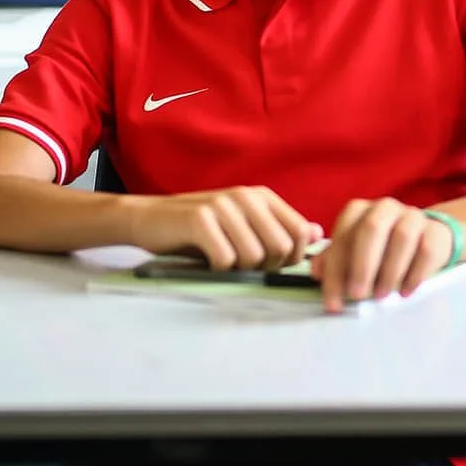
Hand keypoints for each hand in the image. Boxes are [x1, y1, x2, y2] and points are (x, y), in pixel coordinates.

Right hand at [128, 186, 321, 270]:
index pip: (299, 231)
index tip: (272, 266)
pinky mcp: (200, 219)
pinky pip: (225, 259)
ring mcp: (223, 205)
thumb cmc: (199, 228)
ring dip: (239, 269)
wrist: (149, 218)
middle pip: (281, 246)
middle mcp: (246, 196)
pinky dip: (217, 269)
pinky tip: (206, 261)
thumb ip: (278, 228)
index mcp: (262, 196)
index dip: (292, 257)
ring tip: (222, 261)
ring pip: (254, 255)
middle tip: (244, 266)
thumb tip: (316, 233)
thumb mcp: (243, 225)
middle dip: (267, 266)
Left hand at [310, 198, 454, 313]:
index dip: (335, 271)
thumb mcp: (355, 251)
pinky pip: (426, 250)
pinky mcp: (435, 231)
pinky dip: (414, 274)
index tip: (333, 302)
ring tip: (381, 296)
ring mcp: (412, 216)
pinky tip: (405, 292)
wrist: (426, 238)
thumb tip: (317, 273)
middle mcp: (385, 208)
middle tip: (357, 295)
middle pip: (372, 229)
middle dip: (362, 266)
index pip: (343, 237)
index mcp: (360, 211)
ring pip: (402, 238)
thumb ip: (334, 260)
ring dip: (389, 272)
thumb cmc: (383, 248)